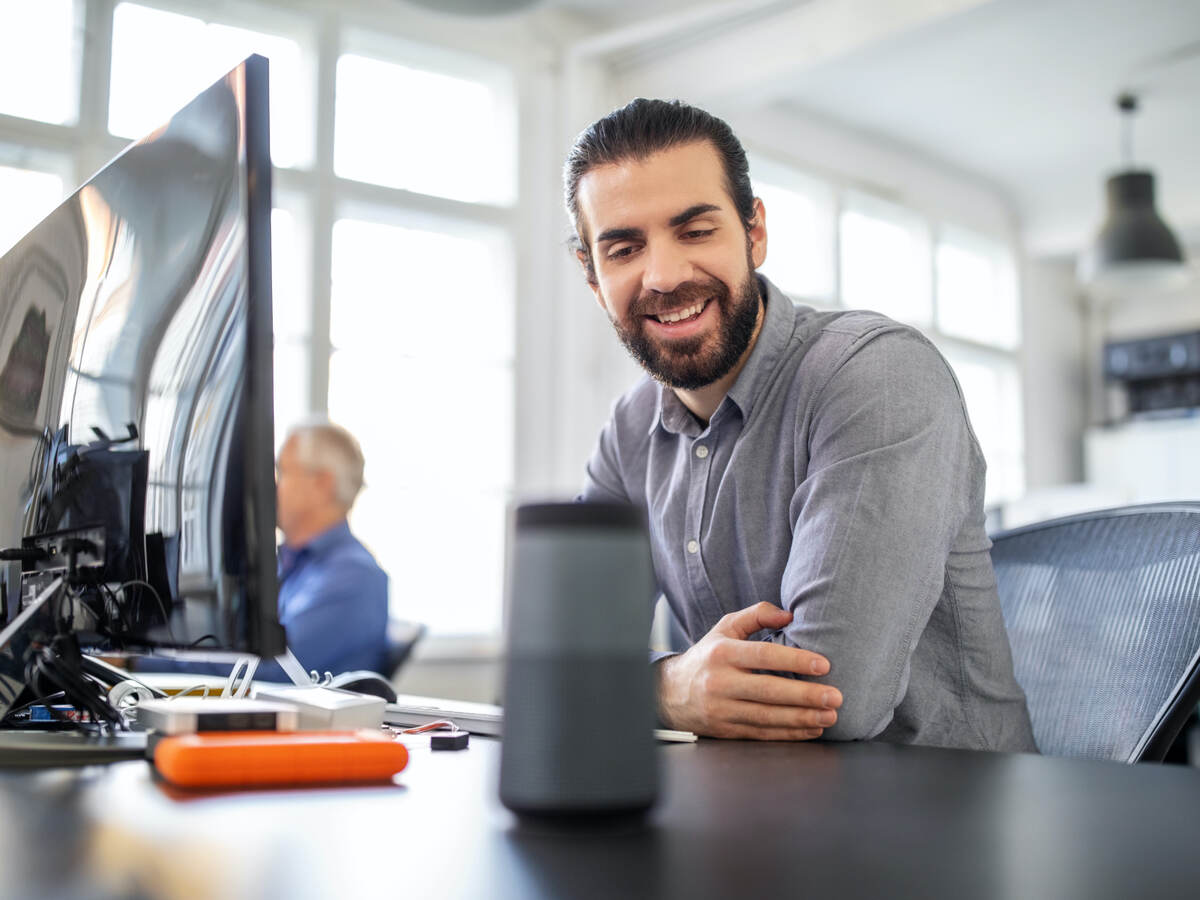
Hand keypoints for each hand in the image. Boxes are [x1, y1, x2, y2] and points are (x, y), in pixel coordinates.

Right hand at [655, 602, 841, 739]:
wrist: (672, 693)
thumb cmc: (708, 656)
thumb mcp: (725, 628)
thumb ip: (756, 615)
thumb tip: (789, 615)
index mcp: (722, 653)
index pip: (763, 656)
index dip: (794, 660)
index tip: (823, 665)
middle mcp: (720, 682)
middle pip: (768, 691)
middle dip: (805, 696)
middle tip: (836, 697)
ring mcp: (722, 710)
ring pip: (767, 717)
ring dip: (802, 719)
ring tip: (830, 716)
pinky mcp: (726, 731)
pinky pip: (762, 733)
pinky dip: (789, 734)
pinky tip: (812, 729)